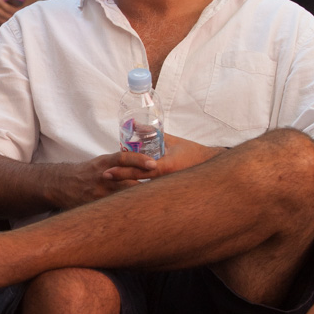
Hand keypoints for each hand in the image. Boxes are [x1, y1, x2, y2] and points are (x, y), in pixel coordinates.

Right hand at [50, 151, 160, 206]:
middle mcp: (102, 177)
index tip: (154, 163)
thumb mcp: (102, 162)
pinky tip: (141, 217)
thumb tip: (147, 162)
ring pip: (123, 198)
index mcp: (104, 163)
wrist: (62, 184)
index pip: (123, 158)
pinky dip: (127, 213)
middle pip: (127, 181)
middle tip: (165, 188)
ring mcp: (99, 193)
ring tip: (158, 205)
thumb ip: (121, 163)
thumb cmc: (88, 172)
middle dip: (145, 185)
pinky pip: (113, 210)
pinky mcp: (96, 206)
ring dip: (139, 201)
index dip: (138, 160)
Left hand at [104, 133, 224, 185]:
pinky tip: (125, 188)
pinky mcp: (166, 188)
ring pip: (142, 187)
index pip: (140, 169)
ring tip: (109, 184)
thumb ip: (152, 132)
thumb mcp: (172, 140)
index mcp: (166, 166)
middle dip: (120, 180)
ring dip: (126, 185)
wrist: (209, 166)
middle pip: (137, 181)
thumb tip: (135, 125)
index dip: (123, 171)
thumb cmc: (192, 153)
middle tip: (104, 177)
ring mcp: (165, 185)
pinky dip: (137, 187)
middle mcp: (164, 178)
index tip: (108, 172)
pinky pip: (149, 188)